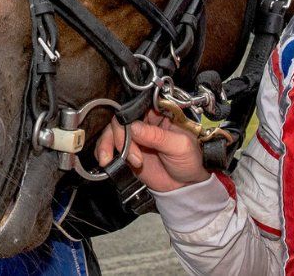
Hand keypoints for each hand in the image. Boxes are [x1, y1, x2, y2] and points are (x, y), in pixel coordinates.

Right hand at [95, 111, 210, 192]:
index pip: (137, 106)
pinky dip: (103, 152)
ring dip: (108, 145)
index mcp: (159, 114)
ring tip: (117, 160)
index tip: (129, 131)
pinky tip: (108, 162)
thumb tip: (134, 127)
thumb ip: (158, 136)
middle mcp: (143, 123)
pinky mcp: (125, 152)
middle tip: (132, 157)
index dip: (128, 116)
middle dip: (121, 138)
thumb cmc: (190, 160)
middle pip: (120, 120)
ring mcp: (133, 138)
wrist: (186, 186)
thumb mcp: (180, 146)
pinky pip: (107, 147)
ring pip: (110, 132)